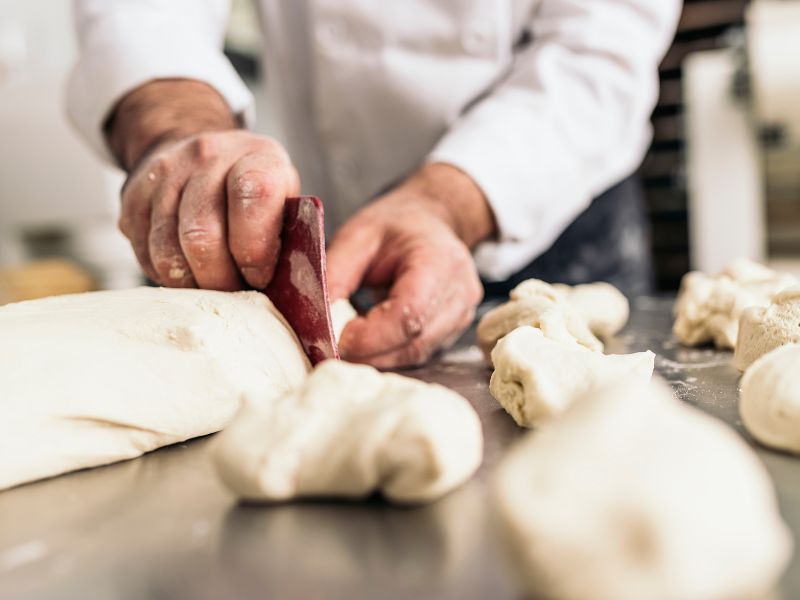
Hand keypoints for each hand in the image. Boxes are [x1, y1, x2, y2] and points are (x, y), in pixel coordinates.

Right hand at [108, 79, 299, 289]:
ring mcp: (165, 173)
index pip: (254, 195)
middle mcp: (208, 157)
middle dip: (221, 281)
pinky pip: (144, 253)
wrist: (202, 150)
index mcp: (257, 157)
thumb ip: (289, 240)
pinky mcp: (133, 196)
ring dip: (192, 284)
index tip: (260, 277)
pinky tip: (188, 272)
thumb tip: (290, 295)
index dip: (255, 249)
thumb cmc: (254, 190)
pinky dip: (167, 275)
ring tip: (213, 288)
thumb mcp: (286, 200)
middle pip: (202, 235)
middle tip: (235, 294)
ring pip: (168, 251)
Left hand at [326, 163, 495, 367]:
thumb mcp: (356, 237)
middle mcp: (460, 293)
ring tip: (345, 343)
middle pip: (414, 342)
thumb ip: (335, 277)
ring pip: (415, 354)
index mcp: (441, 262)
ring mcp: (461, 316)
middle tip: (329, 348)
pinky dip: (388, 353)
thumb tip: (317, 323)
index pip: (410, 313)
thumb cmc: (395, 225)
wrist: (430, 221)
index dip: (370, 335)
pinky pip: (418, 353)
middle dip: (368, 352)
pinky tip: (367, 341)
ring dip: (376, 357)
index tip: (335, 338)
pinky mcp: (453, 330)